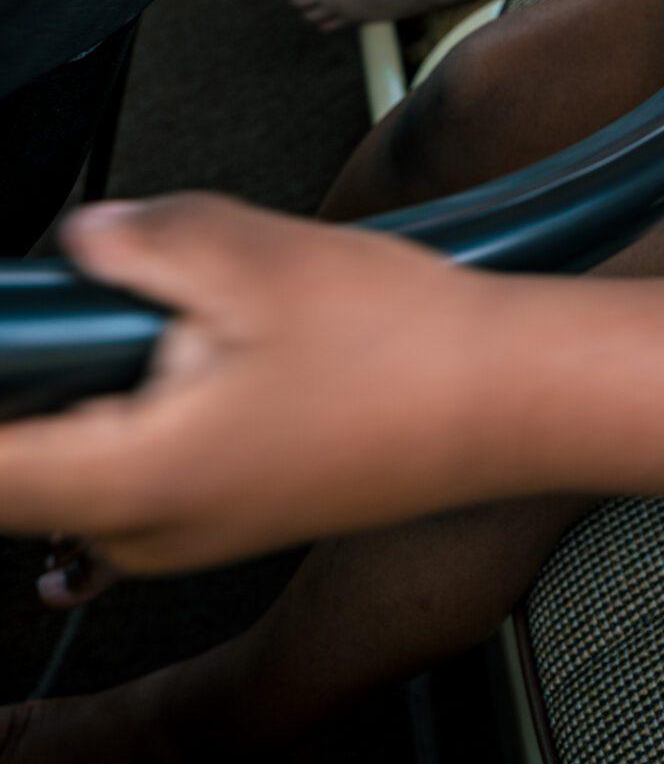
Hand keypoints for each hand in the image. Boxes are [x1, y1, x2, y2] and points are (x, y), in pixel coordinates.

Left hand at [0, 196, 498, 574]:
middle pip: (23, 457)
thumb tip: (85, 238)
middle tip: (131, 292)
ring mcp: (184, 535)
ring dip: (111, 376)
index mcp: (134, 481)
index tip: (20, 328)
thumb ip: (148, 239)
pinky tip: (232, 344)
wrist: (507, 397)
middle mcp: (145, 532)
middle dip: (55, 361)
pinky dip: (154, 400)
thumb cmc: (404, 346)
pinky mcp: (225, 514)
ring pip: (86, 453)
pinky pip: (142, 460)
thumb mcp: (260, 259)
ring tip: (208, 312)